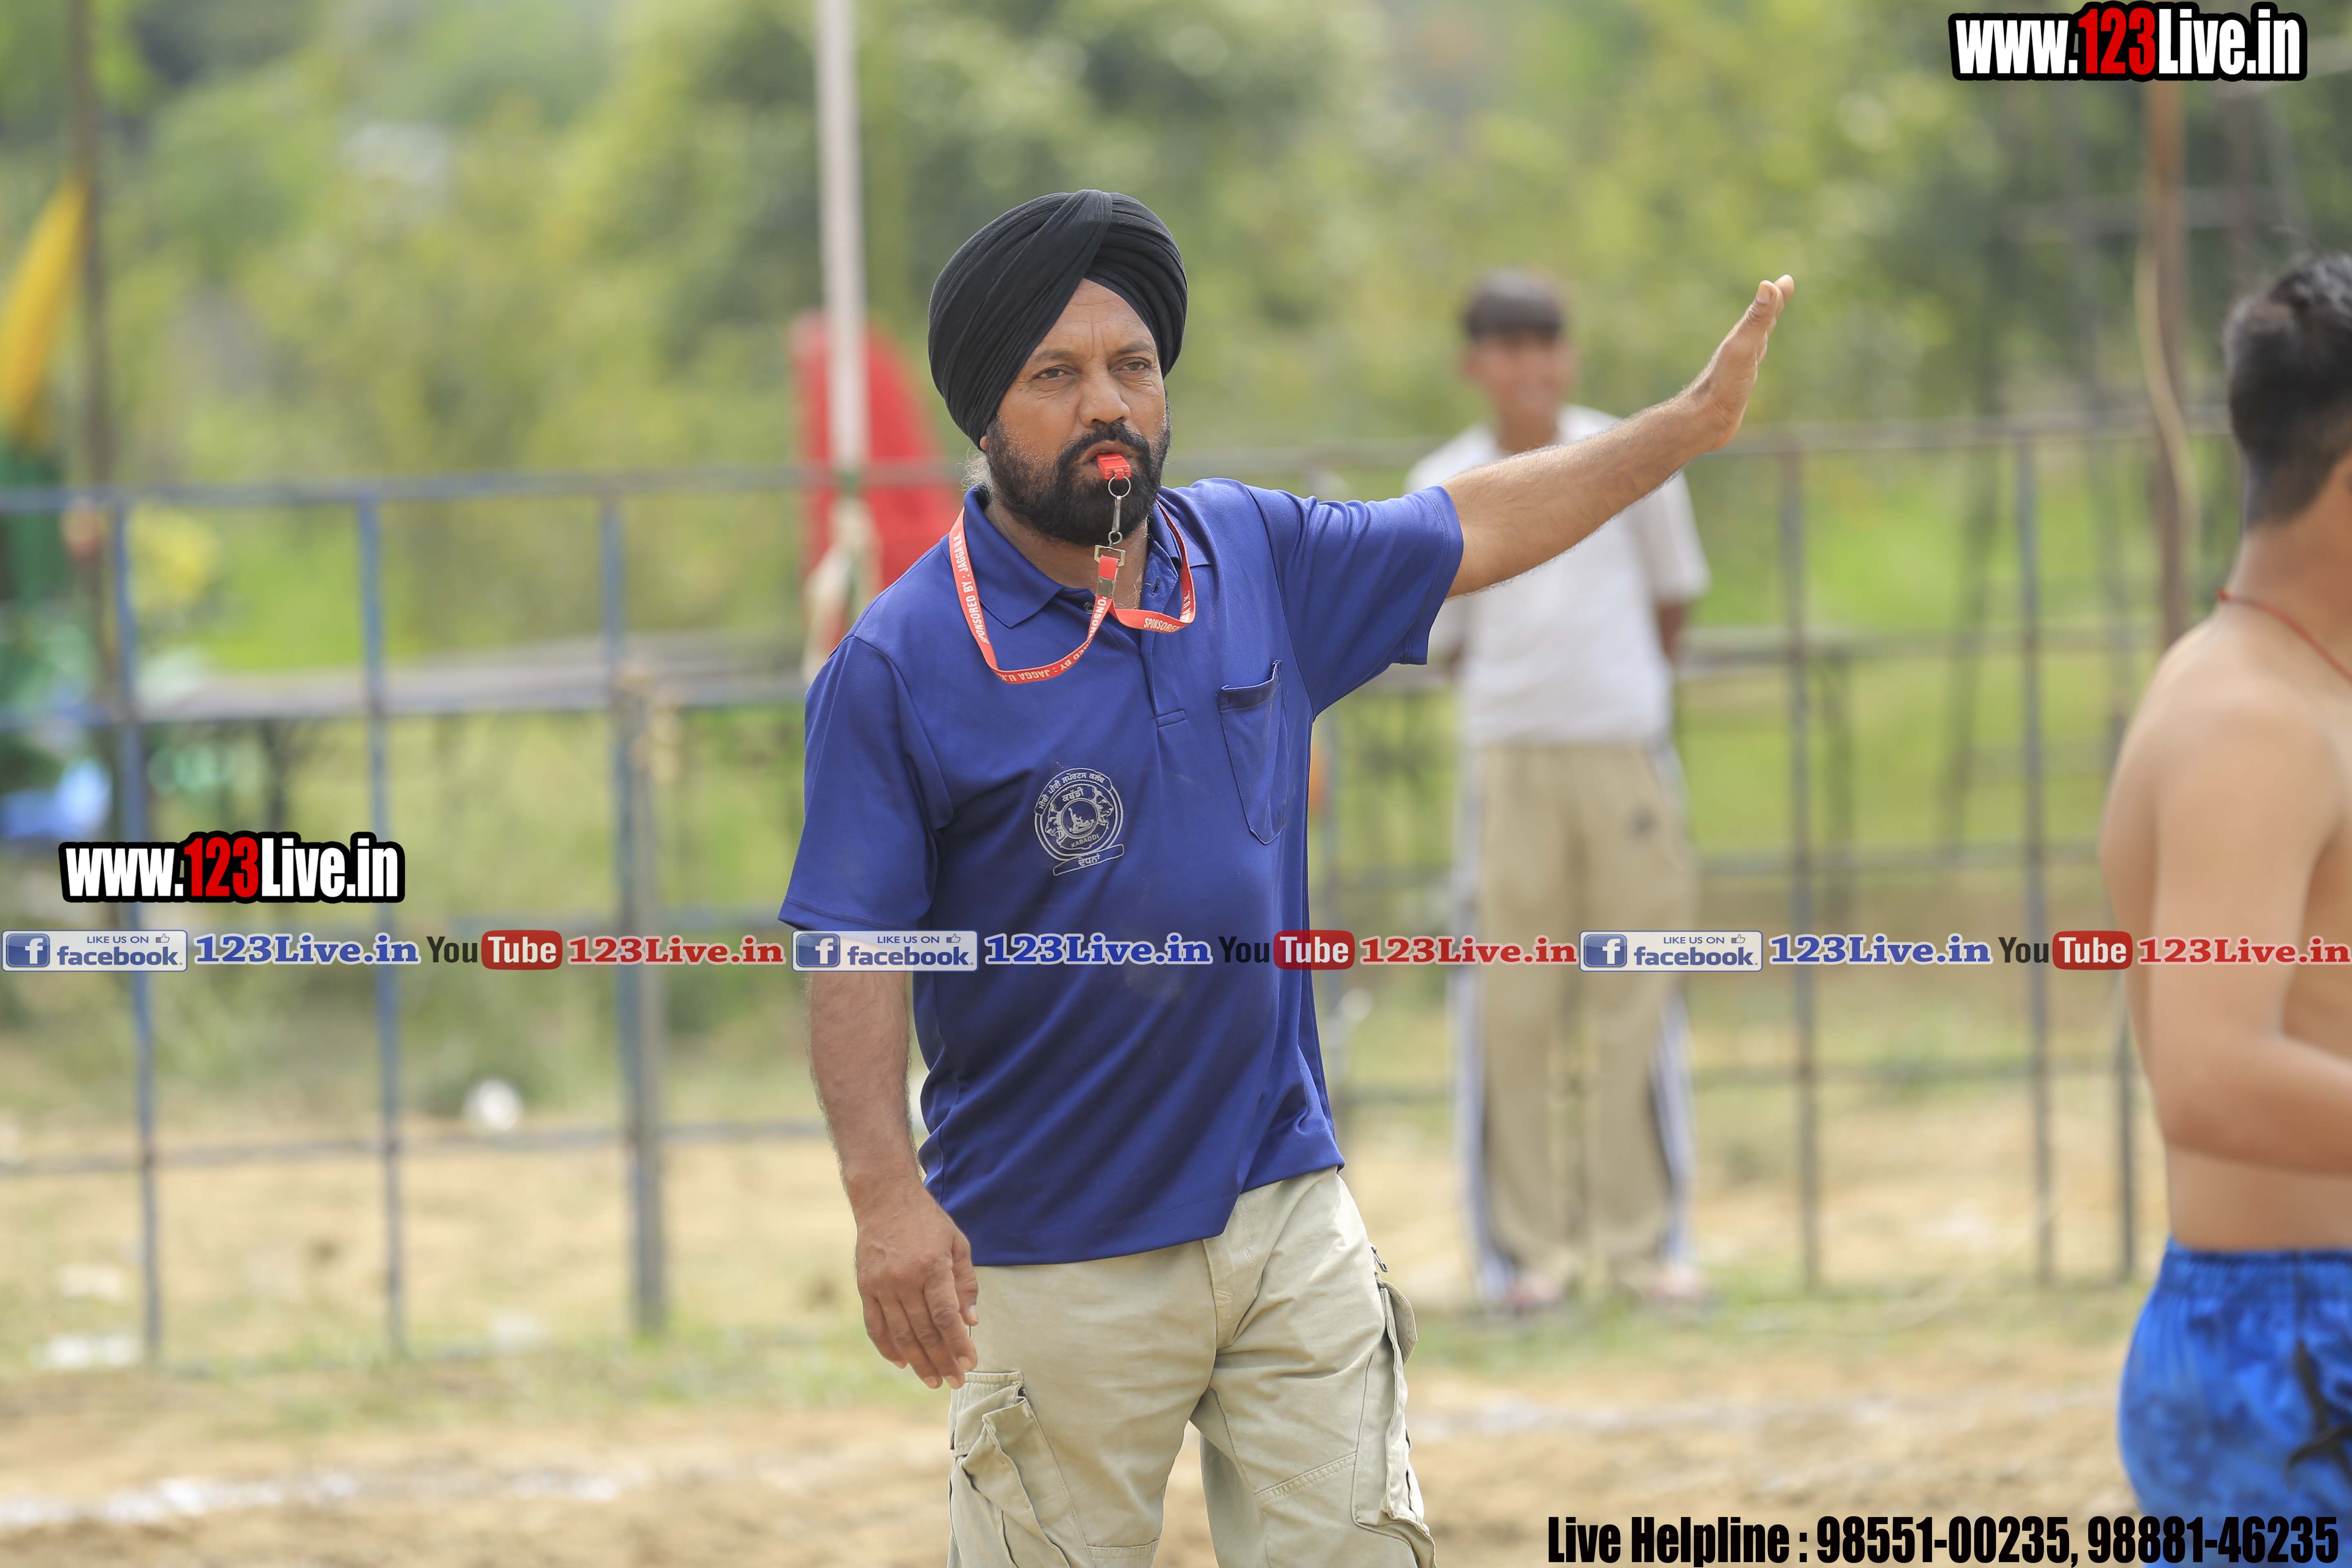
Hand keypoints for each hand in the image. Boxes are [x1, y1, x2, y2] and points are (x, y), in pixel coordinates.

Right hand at [852, 1178, 979, 1387]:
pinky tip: (901, 1362)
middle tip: (955, 1382)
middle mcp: (905, 1279)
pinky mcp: (865, 1287)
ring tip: (932, 1381)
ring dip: (918, 1362)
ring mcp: (882, 1285)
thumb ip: (965, 1283)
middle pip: (925, 1331)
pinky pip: (875, 1326)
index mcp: (932, 1267)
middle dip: (942, 1361)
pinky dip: (887, 1347)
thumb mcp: (957, 1243)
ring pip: (900, 1334)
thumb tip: (971, 1323)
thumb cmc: (928, 1222)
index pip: (946, 1317)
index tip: (970, 1363)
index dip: (958, 1345)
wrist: (885, 1199)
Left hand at [1680, 276, 1794, 451]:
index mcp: (1742, 338)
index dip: (1777, 295)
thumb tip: (1768, 285)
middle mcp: (1740, 349)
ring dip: (1764, 328)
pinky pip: (1752, 363)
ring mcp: (1739, 367)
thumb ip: (1755, 319)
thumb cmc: (1722, 385)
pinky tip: (1754, 361)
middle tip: (1782, 289)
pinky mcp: (1738, 386)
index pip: (1764, 311)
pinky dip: (1758, 355)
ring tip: (1770, 320)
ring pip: (1755, 341)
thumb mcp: (1742, 348)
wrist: (1703, 420)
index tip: (1786, 281)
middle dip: (1772, 305)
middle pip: (1760, 322)